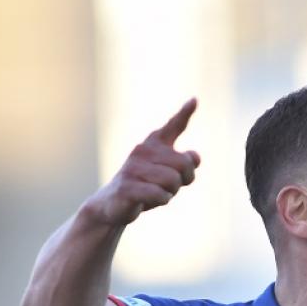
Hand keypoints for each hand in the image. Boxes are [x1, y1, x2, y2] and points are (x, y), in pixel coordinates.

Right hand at [87, 98, 200, 225]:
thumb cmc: (143, 187)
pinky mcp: (127, 186)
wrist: (111, 206)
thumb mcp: (167, 175)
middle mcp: (142, 151)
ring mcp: (133, 167)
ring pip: (174, 181)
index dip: (184, 114)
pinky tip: (148, 201)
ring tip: (154, 192)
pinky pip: (161, 194)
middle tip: (166, 186)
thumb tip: (194, 156)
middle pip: (185, 163)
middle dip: (183, 180)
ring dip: (170, 192)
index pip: (172, 127)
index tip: (195, 100)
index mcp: (152, 145)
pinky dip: (161, 200)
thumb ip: (183, 163)